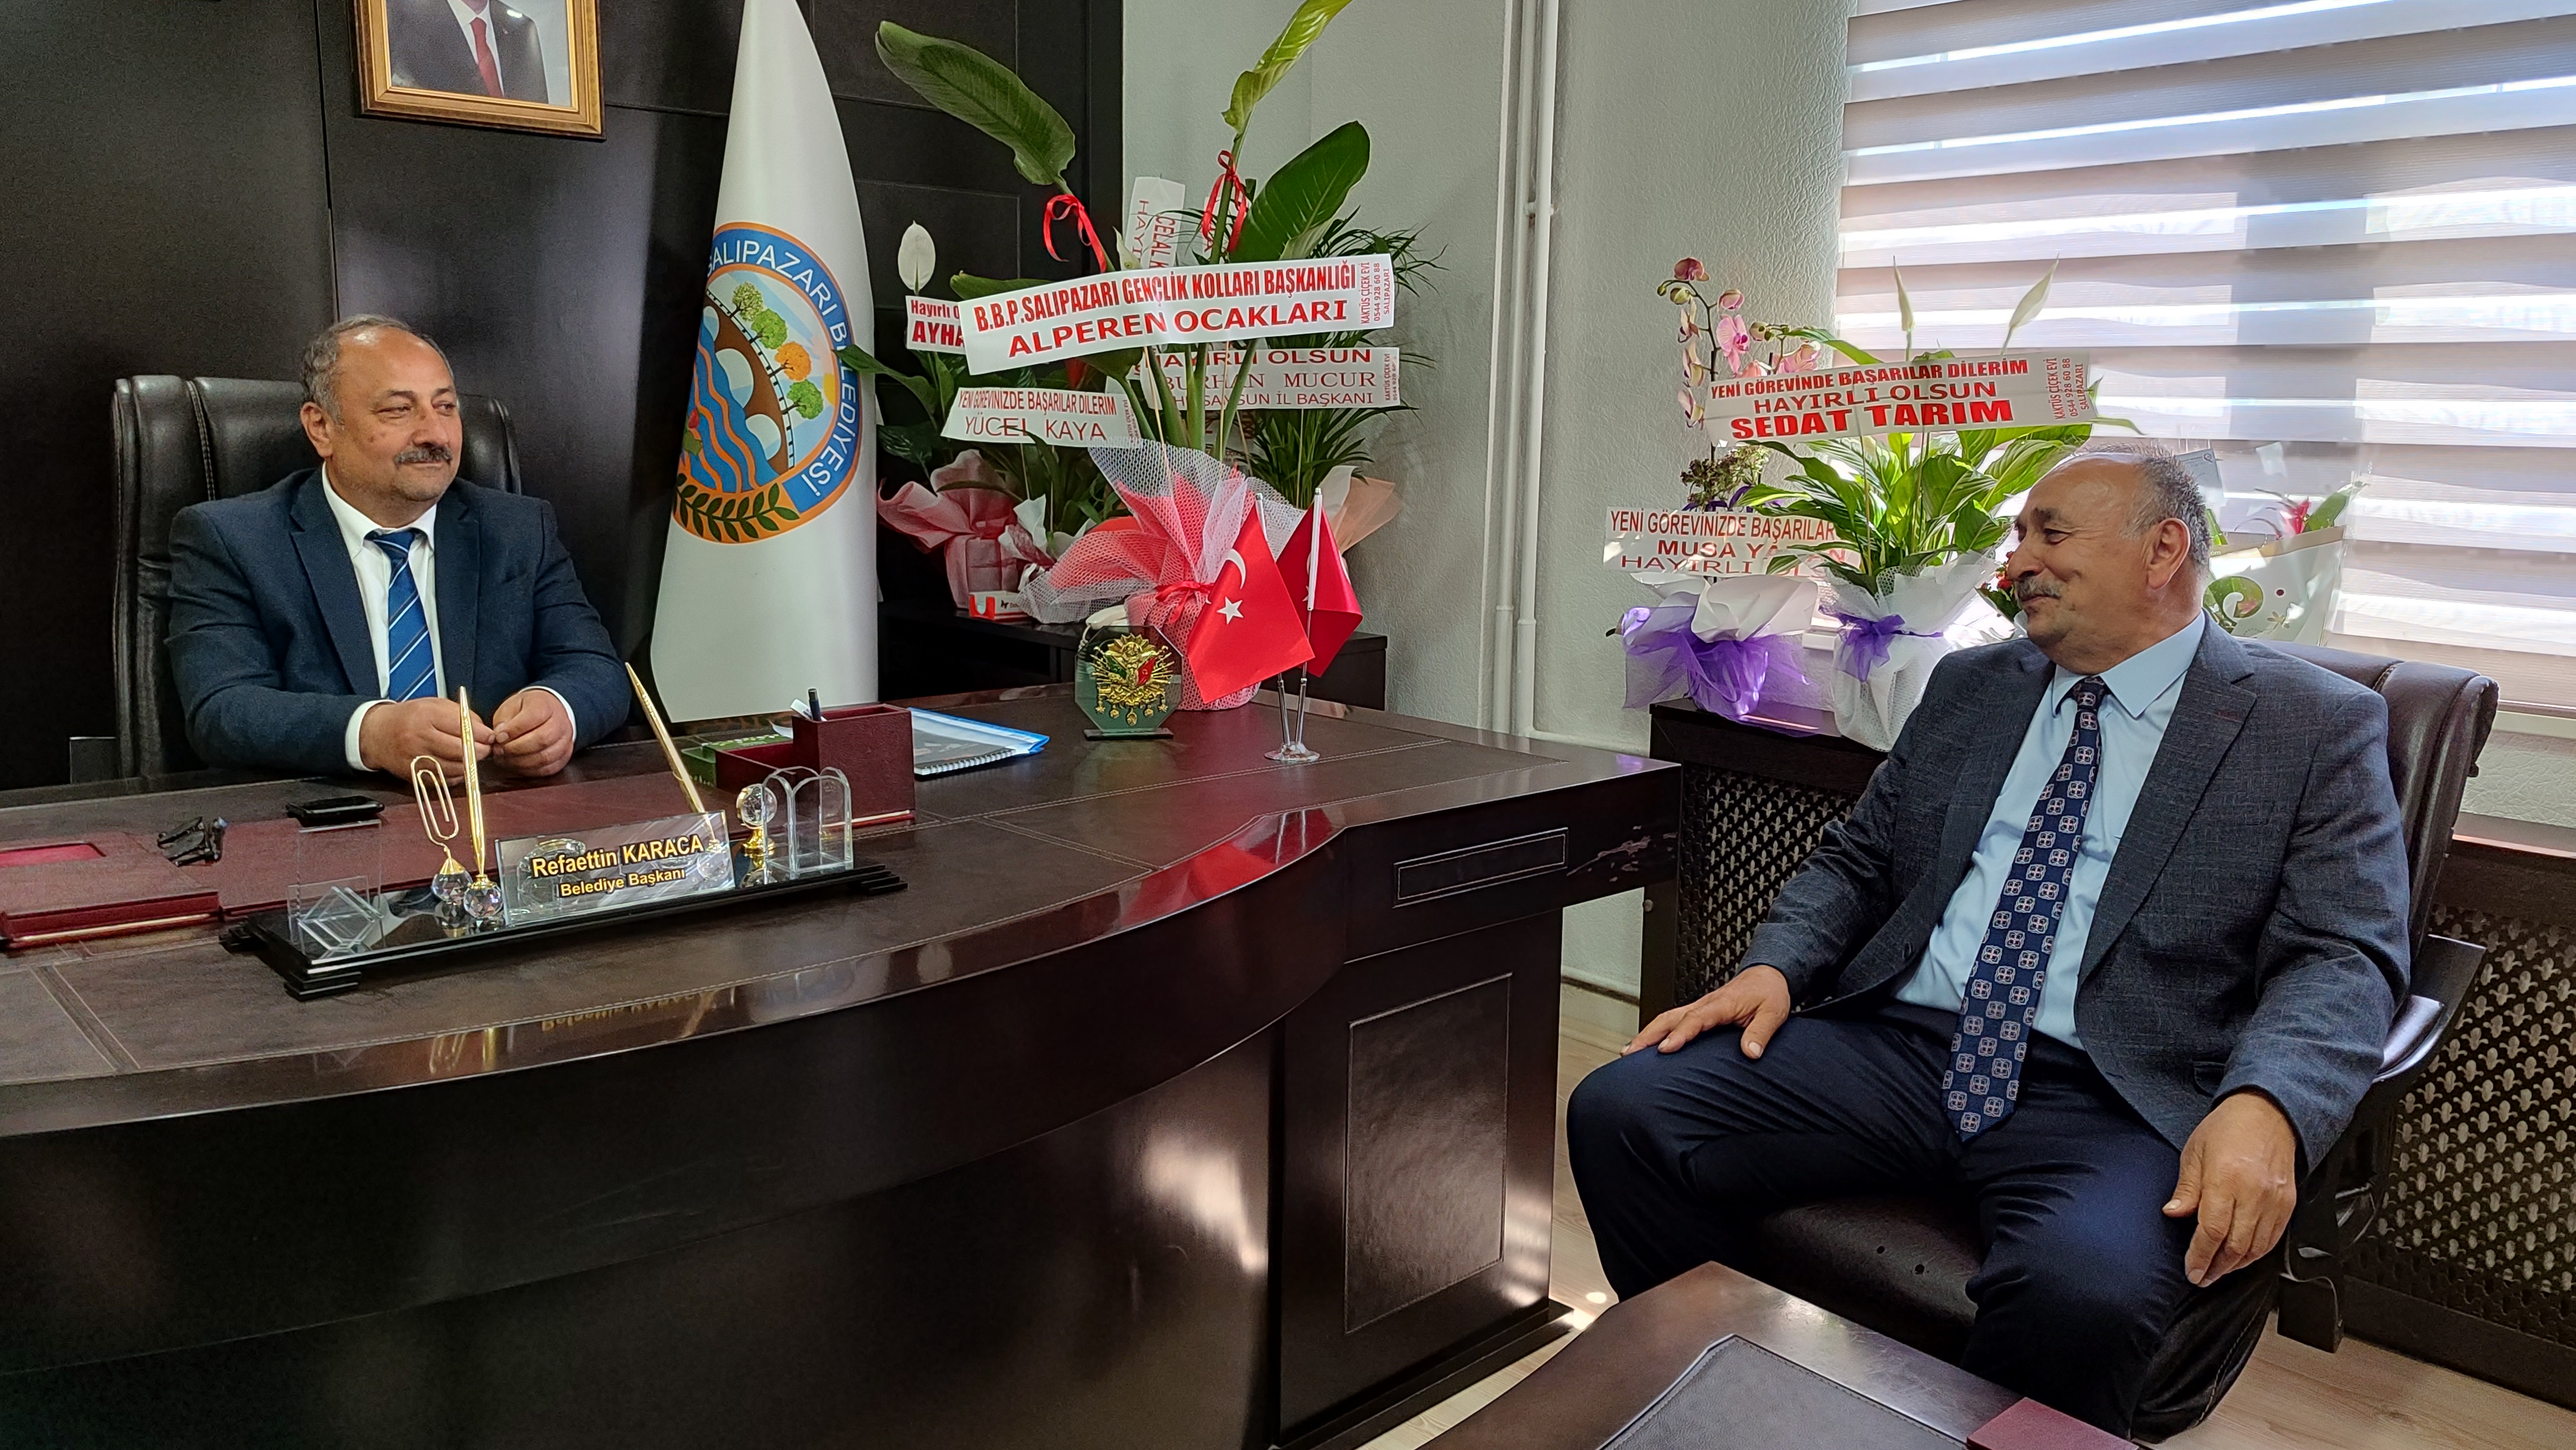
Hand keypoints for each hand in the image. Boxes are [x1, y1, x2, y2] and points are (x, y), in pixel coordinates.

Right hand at [360, 697, 489, 777]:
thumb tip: (485, 732)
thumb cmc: (409, 717)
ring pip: (455, 768)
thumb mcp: (435, 705)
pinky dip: (455, 775)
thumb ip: (462, 715)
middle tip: (485, 748)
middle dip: (480, 751)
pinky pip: (444, 780)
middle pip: (461, 751)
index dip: (482, 735)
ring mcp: (415, 758)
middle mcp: (418, 737)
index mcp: (425, 715)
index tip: (490, 736)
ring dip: (469, 764)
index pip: (463, 728)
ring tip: (470, 755)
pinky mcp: (413, 775)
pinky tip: (454, 764)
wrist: (377, 733)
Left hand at [490, 688, 576, 777]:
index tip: (498, 737)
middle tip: (499, 750)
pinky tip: (516, 764)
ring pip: (545, 757)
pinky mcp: (563, 757)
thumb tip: (499, 737)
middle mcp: (561, 723)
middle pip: (542, 739)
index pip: (533, 717)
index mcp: (546, 705)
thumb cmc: (526, 711)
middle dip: (516, 748)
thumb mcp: (511, 706)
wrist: (547, 716)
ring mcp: (565, 741)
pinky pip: (548, 768)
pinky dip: (529, 770)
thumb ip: (504, 720)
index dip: (514, 730)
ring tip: (505, 758)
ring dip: (521, 761)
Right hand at [1625, 965, 1792, 1058]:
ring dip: (1647, 1033)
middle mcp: (1705, 1004)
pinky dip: (1657, 1031)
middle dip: (1648, 1034)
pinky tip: (1649, 1045)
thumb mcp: (1773, 1013)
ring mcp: (1699, 1007)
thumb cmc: (1768, 992)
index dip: (1679, 1034)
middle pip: (1669, 1017)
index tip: (1665, 1048)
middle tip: (1630, 1052)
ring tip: (1629, 1051)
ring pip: (1667, 1018)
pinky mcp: (1699, 1011)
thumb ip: (1760, 1033)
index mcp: (1720, 1004)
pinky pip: (1673, 1020)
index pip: (1694, 1020)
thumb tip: (1750, 1053)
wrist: (1768, 975)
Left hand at [2165, 1090, 2299, 1286]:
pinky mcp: (2288, 1203)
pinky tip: (2243, 1257)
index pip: (2212, 1231)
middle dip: (2217, 1267)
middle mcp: (2253, 1193)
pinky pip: (2274, 1238)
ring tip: (2219, 1271)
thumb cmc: (2227, 1128)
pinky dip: (2257, 1253)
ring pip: (2257, 1247)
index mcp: (2225, 1179)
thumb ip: (2186, 1188)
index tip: (2192, 1271)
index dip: (2200, 1256)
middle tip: (2202, 1277)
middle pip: (2236, 1246)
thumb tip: (2173, 1213)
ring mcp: (2274, 1200)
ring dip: (2236, 1265)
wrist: (2268, 1112)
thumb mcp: (2195, 1152)